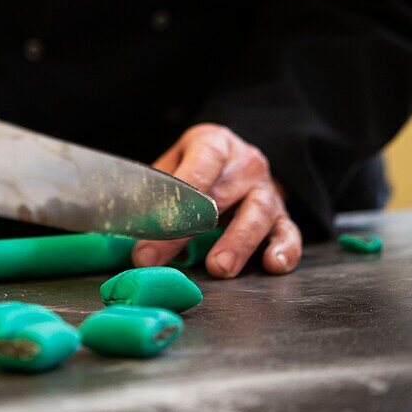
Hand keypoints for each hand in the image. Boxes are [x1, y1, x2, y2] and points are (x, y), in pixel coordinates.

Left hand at [132, 123, 301, 277]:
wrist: (241, 158)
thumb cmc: (199, 166)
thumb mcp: (175, 163)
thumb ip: (155, 189)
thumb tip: (122, 222)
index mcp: (215, 144)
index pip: (198, 166)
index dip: (174, 199)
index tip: (150, 228)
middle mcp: (245, 165)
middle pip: (220, 195)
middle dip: (188, 230)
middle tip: (162, 258)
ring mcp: (267, 191)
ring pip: (258, 214)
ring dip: (238, 242)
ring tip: (219, 268)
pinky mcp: (283, 216)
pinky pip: (289, 232)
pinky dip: (285, 249)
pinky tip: (273, 264)